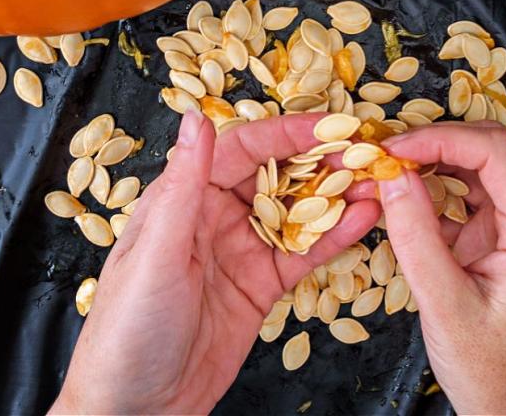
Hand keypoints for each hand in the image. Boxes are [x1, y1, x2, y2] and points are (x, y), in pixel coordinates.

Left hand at [51, 110, 381, 414]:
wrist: (135, 408)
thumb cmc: (125, 330)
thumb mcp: (156, 253)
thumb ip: (183, 186)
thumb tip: (197, 118)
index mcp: (184, 197)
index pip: (243, 149)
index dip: (288, 133)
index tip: (331, 125)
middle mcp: (215, 215)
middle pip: (278, 173)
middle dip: (323, 160)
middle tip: (368, 152)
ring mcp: (242, 249)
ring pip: (298, 210)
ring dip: (337, 194)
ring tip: (379, 182)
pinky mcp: (262, 285)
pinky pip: (304, 252)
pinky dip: (336, 235)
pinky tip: (366, 219)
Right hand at [377, 123, 505, 415]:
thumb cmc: (494, 373)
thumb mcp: (445, 305)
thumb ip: (416, 236)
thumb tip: (391, 176)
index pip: (494, 152)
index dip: (440, 138)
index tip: (394, 148)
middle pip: (488, 151)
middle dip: (433, 143)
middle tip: (383, 152)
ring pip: (475, 169)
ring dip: (430, 163)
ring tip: (385, 170)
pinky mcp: (500, 241)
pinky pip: (466, 198)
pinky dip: (431, 192)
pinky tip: (400, 198)